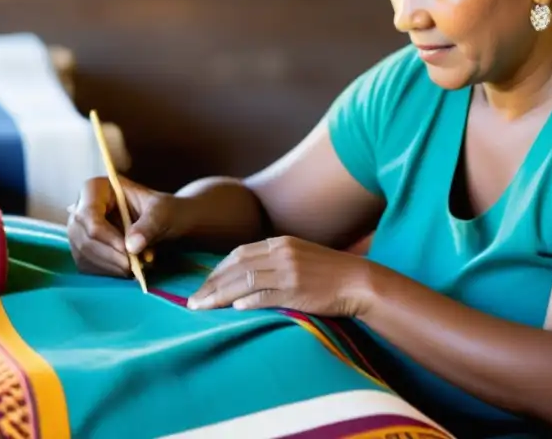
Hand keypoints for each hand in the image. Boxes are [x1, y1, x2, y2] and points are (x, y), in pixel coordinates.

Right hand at [67, 175, 193, 276]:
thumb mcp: (163, 212)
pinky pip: (86, 264)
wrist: (168, 223)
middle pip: (83, 236)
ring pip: (82, 253)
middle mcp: (82, 206)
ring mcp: (80, 228)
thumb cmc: (165, 211)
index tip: (129, 251)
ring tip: (135, 266)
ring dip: (110, 265)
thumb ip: (149, 226)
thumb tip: (132, 246)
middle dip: (109, 255)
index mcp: (97, 188)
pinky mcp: (84, 248)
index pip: (88, 214)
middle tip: (134, 265)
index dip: (106, 236)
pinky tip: (126, 269)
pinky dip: (107, 271)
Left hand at [186, 236, 371, 316]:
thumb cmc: (328, 272)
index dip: (217, 270)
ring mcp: (289, 272)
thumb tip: (245, 277)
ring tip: (202, 307)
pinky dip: (248, 301)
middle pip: (236, 266)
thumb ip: (273, 261)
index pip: (238, 253)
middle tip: (193, 299)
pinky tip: (233, 308)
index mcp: (280, 243)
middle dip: (211, 283)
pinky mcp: (297, 291)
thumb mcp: (299, 256)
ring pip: (244, 281)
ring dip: (219, 295)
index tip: (202, 284)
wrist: (358, 281)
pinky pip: (266, 296)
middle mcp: (281, 254)